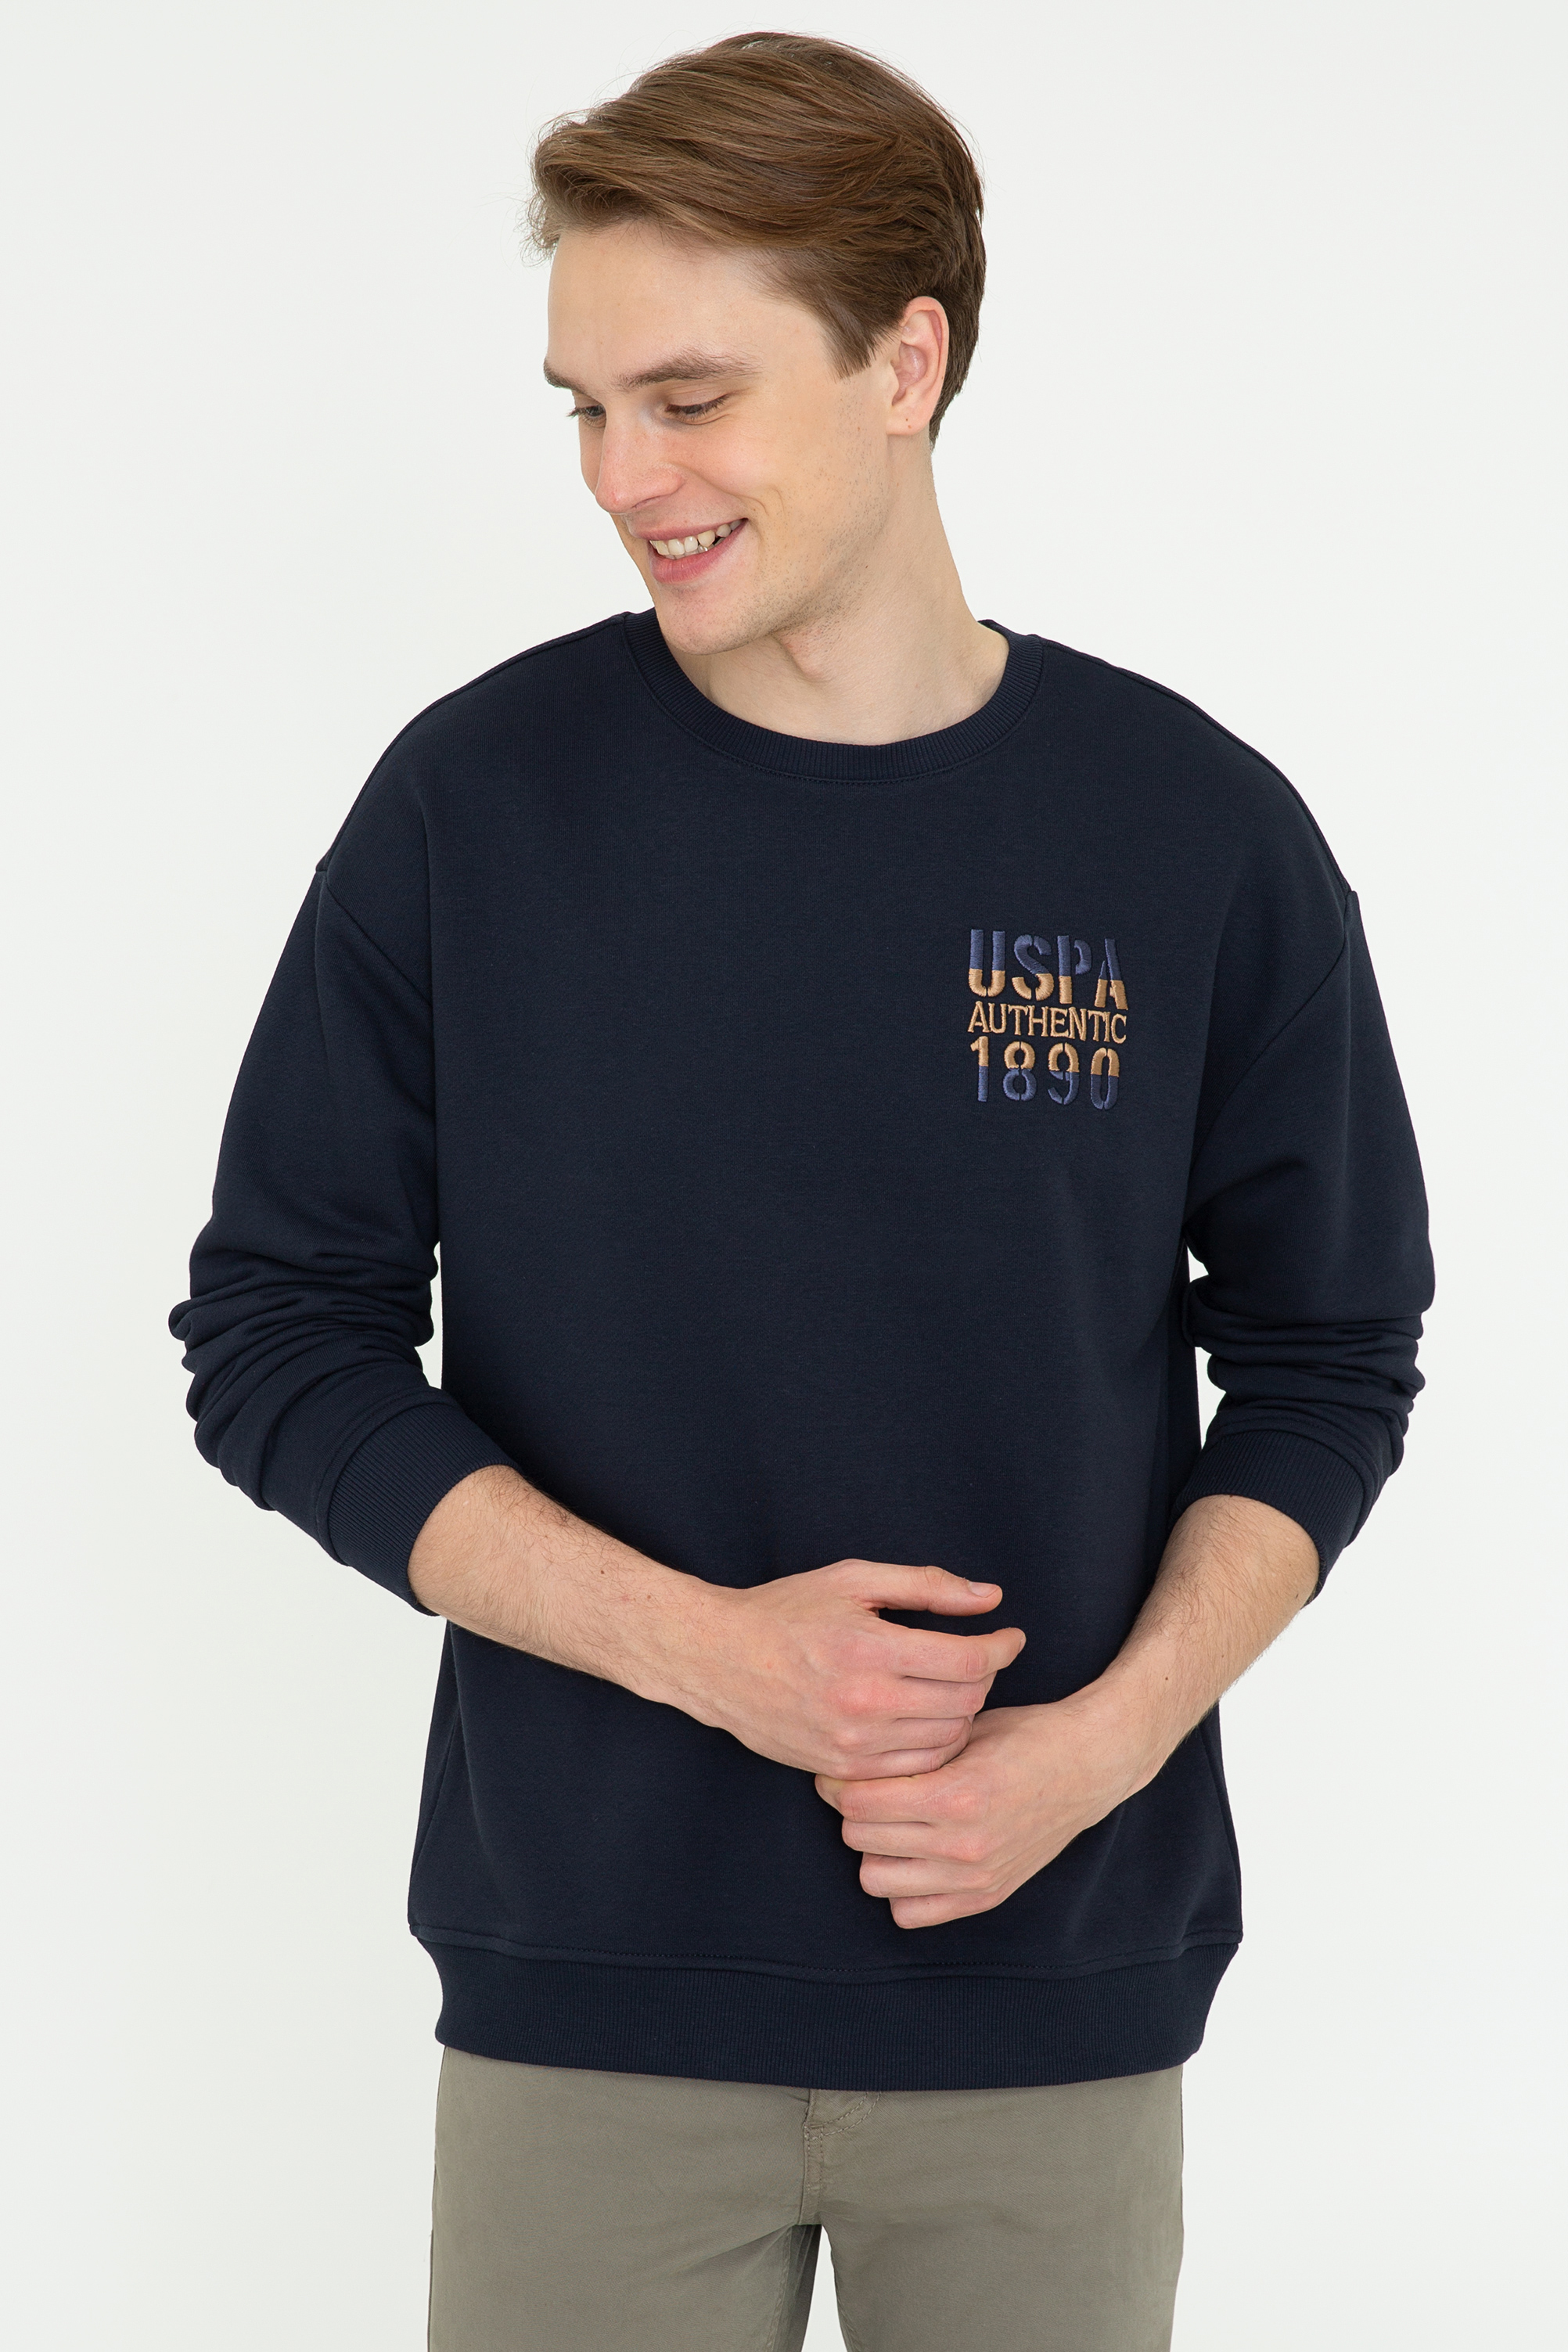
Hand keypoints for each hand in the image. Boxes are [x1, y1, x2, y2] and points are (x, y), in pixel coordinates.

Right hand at [697, 1560, 1026, 1779]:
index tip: (1010, 1637)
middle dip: (985, 1678)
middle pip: (963, 1703)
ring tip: (957, 1687)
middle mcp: (863, 1703)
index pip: (966, 1662)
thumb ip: (926, 1586)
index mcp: (869, 1649)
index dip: (1002, 1648)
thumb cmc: (786, 1611)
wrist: (717, 1659)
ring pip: (945, 1740)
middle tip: (981, 1657)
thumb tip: (990, 1597)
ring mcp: (851, 1744)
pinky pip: (914, 1767)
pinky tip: (929, 1719)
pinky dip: (935, 1745)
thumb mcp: (854, 1580)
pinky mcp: (840, 1769)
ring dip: (965, 1714)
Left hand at [815, 1696, 1143, 1927]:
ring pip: (876, 1879)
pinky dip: (902, 1886)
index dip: (840, 1783)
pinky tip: (913, 1853)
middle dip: (852, 1811)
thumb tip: (851, 1761)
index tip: (842, 1770)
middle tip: (861, 1791)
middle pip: (860, 1838)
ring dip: (874, 1849)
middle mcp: (963, 1843)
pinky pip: (910, 1912)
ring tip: (888, 1823)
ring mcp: (975, 1877)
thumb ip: (912, 1751)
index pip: (859, 1803)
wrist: (1090, 1765)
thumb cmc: (1025, 1736)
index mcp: (956, 1794)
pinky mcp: (986, 1896)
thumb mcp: (965, 1728)